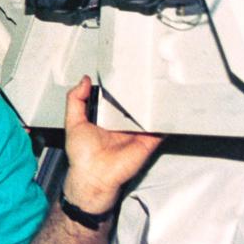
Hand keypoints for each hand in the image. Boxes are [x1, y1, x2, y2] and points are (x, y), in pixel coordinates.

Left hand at [62, 76, 162, 212]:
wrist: (94, 176)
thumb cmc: (81, 153)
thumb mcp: (73, 121)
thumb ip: (76, 100)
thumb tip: (85, 79)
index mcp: (107, 118)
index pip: (117, 98)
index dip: (120, 86)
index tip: (125, 67)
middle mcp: (124, 124)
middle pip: (135, 104)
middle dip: (140, 91)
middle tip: (145, 71)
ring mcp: (138, 132)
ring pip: (150, 114)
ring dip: (156, 102)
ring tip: (161, 83)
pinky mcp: (149, 141)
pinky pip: (161, 128)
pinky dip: (166, 119)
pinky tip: (170, 105)